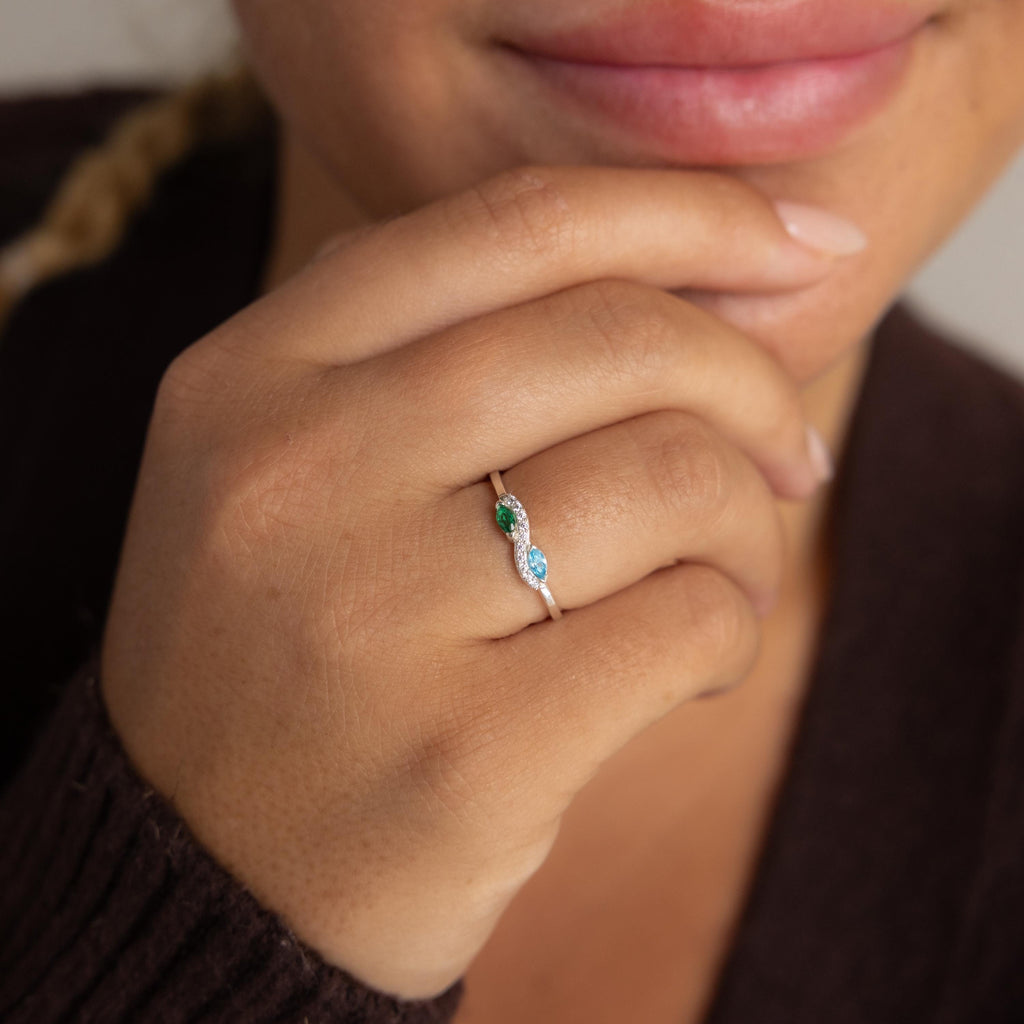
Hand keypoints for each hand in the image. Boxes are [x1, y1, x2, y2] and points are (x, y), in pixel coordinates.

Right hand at [101, 166, 842, 997]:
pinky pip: (687, 619)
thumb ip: (438, 351)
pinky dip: (730, 627)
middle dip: (752, 384)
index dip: (693, 212)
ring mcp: (367, 614)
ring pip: (670, 475)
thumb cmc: (285, 655)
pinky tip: (696, 660)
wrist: (206, 874)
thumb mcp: (298, 467)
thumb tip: (678, 277)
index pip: (518, 223)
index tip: (804, 244)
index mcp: (252, 375)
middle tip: (787, 454)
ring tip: (727, 576)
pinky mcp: (462, 755)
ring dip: (747, 526)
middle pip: (618, 337)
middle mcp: (293, 470)